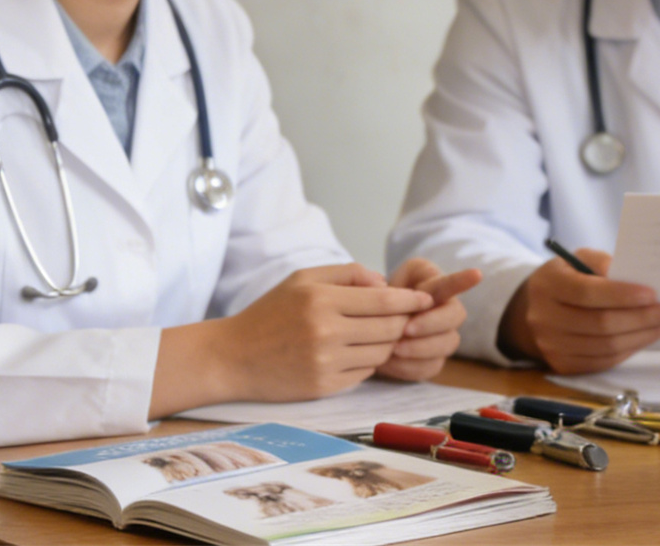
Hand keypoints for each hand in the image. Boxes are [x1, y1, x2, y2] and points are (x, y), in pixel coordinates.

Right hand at [211, 263, 431, 401]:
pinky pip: (364, 374)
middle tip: (402, 317)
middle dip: (402, 322)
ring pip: (381, 353)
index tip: (428, 299)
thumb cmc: (270, 313)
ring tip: (373, 334)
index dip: (412, 301)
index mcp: (321, 300)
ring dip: (386, 344)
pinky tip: (353, 353)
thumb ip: (348, 273)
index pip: (385, 301)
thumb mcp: (303, 279)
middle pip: (389, 328)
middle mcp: (325, 332)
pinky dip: (367, 363)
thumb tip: (386, 283)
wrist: (232, 357)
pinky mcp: (323, 386)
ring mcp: (325, 362)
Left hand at [375, 258, 482, 381]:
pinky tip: (390, 362)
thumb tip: (379, 288)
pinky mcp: (432, 360)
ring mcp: (442, 336)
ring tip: (392, 349)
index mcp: (431, 285)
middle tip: (405, 329)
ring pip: (447, 345)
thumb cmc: (374, 301)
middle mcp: (445, 310)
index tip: (477, 274)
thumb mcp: (372, 281)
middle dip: (431, 324)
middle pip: (454, 317)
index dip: (462, 280)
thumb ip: (373, 281)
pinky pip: (430, 366)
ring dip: (420, 348)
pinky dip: (409, 366)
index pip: (450, 282)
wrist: (369, 328)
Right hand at [498, 248, 659, 374]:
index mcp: (549, 285)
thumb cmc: (566, 279)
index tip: (653, 294)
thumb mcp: (578, 260)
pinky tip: (647, 337)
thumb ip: (604, 263)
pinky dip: (630, 349)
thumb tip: (638, 277)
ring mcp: (552, 347)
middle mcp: (545, 319)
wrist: (531, 310)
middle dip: (642, 319)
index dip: (622, 295)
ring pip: (606, 347)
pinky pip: (604, 362)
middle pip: (601, 325)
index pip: (588, 293)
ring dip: (642, 337)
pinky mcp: (562, 365)